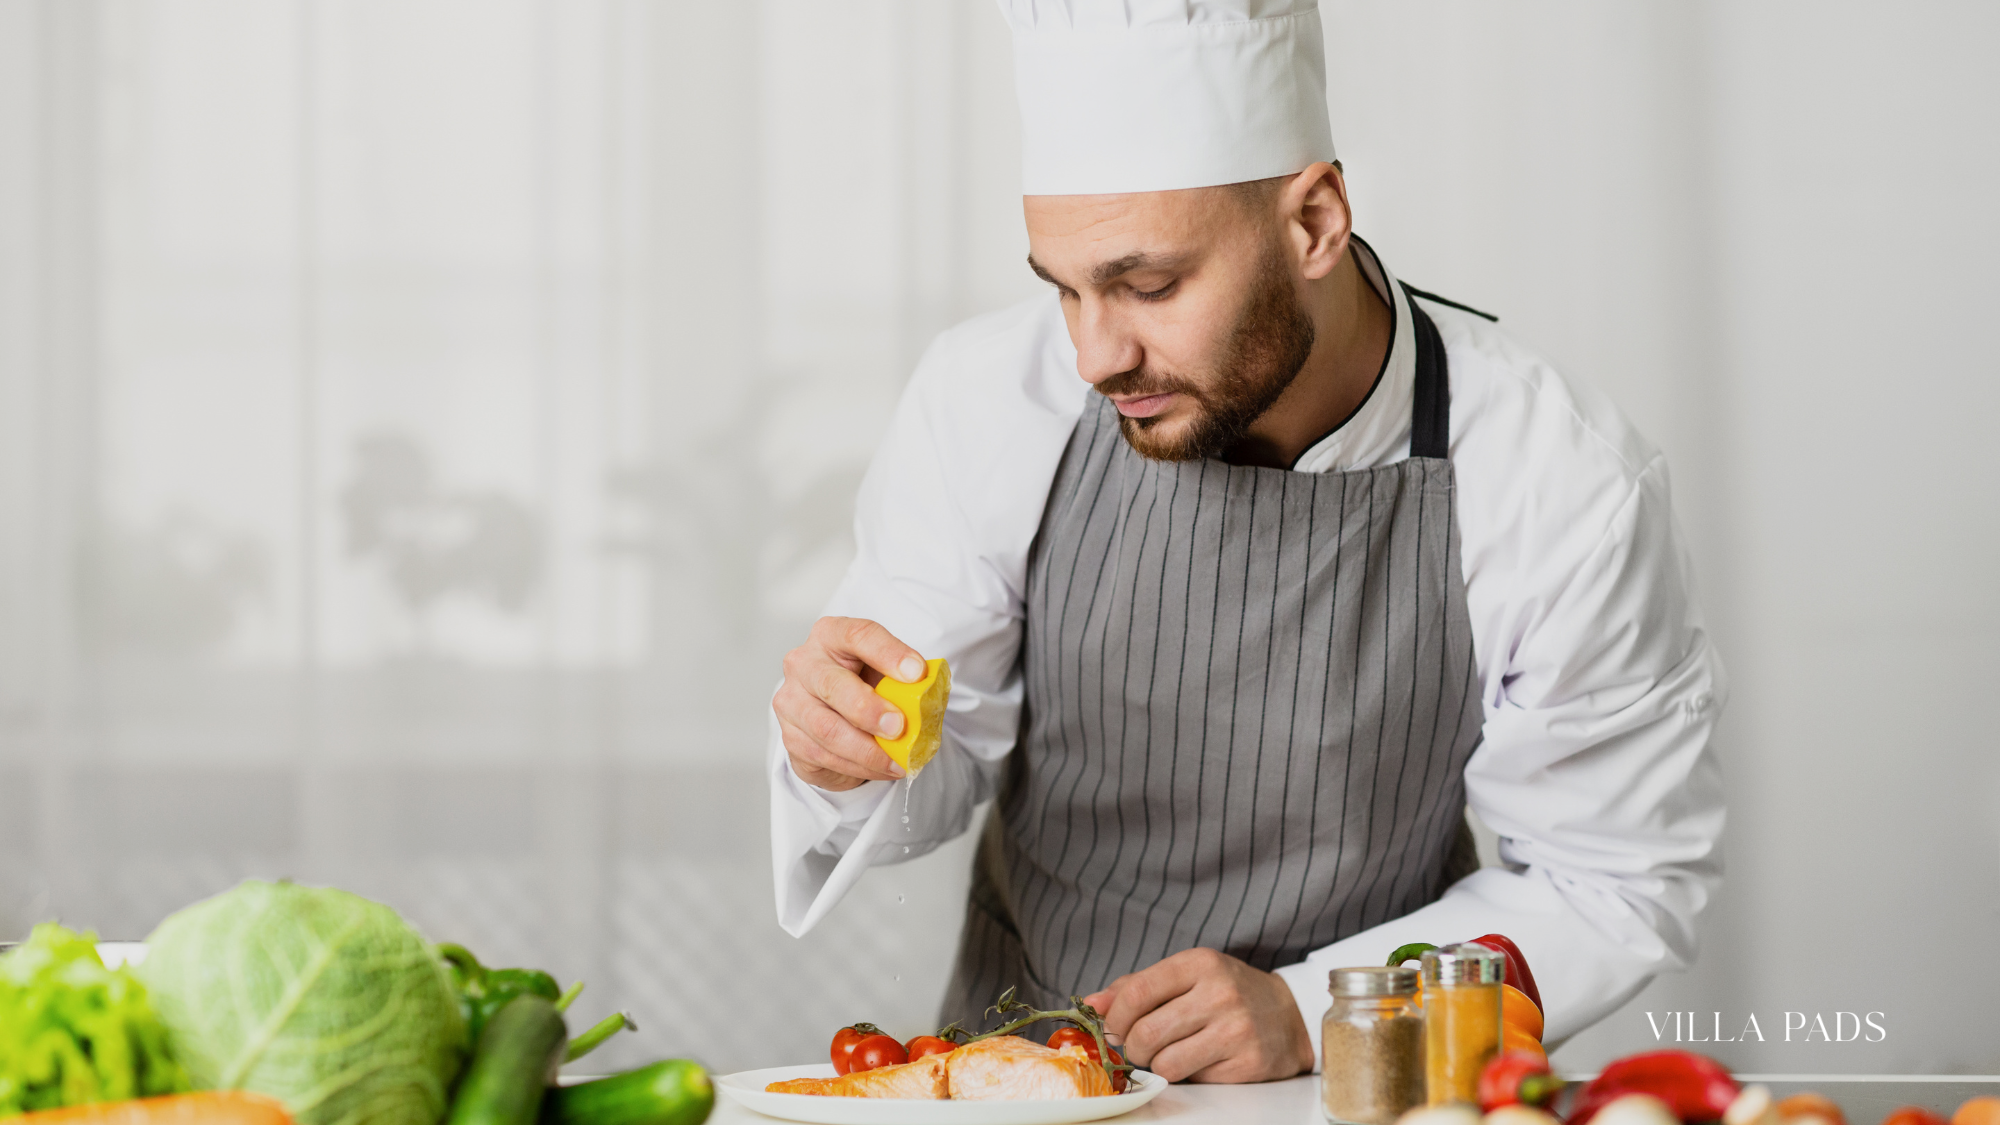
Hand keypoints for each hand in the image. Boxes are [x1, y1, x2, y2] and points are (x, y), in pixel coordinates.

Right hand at [775, 616, 927, 791]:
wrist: (836, 714)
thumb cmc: (864, 684)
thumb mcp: (885, 673)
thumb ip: (903, 680)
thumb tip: (928, 695)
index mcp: (830, 635)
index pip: (857, 635)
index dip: (889, 653)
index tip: (917, 673)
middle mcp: (803, 664)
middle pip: (832, 685)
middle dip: (869, 709)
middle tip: (899, 726)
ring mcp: (791, 702)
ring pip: (826, 729)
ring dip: (867, 750)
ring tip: (897, 760)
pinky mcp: (790, 737)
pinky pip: (824, 756)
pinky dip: (858, 767)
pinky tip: (882, 768)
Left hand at [1082, 948, 1312, 1083]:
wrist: (1289, 1015)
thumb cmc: (1227, 992)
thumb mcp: (1186, 975)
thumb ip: (1136, 987)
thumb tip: (1090, 1004)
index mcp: (1199, 963)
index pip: (1136, 992)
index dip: (1115, 1018)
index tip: (1115, 1027)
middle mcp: (1219, 993)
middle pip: (1146, 1033)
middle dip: (1133, 1047)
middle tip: (1141, 1046)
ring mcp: (1236, 1029)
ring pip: (1166, 1063)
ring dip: (1159, 1064)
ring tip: (1172, 1052)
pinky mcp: (1248, 1063)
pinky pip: (1195, 1079)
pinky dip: (1189, 1074)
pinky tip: (1202, 1058)